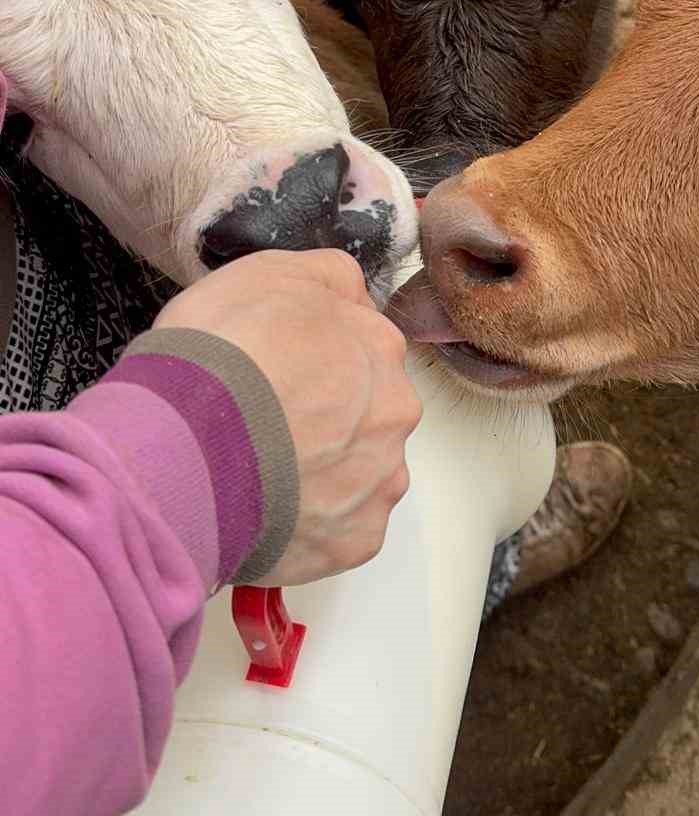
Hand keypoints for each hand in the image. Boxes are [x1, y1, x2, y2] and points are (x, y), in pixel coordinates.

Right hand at [153, 249, 420, 583]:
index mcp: (379, 348)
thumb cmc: (221, 355)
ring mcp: (379, 482)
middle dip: (327, 420)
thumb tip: (350, 295)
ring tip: (256, 475)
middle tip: (264, 426)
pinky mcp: (354, 542)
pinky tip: (264, 513)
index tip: (274, 373)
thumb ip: (325, 278)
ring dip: (320, 474)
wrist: (186, 448)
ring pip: (356, 475)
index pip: (361, 350)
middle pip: (367, 415)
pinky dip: (307, 526)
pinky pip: (336, 532)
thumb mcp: (267, 273)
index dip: (313, 361)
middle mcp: (396, 415)